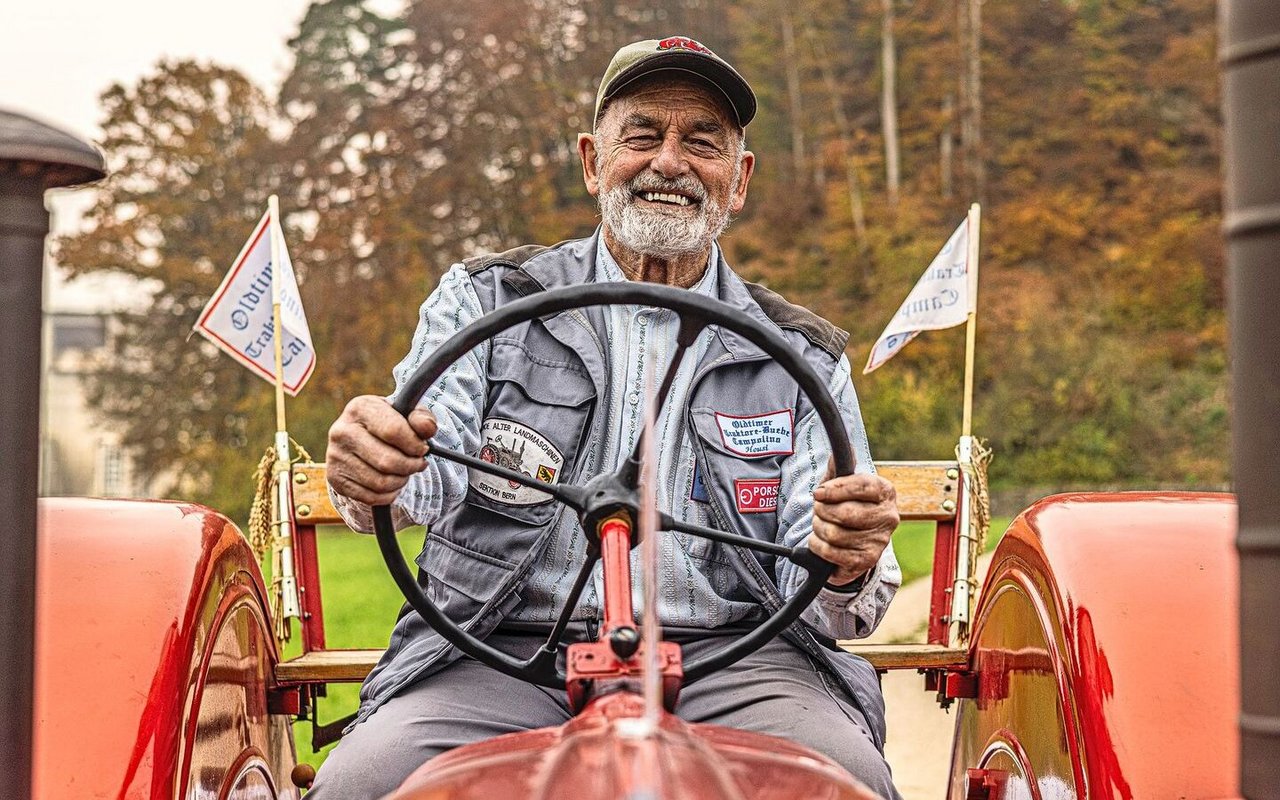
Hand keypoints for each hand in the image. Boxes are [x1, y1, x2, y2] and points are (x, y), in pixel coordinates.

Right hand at [326, 395, 437, 505]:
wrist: (360, 437)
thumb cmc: (388, 424)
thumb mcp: (407, 414)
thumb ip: (422, 418)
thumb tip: (427, 427)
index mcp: (359, 408)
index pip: (393, 431)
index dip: (415, 445)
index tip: (423, 449)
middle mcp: (342, 431)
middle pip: (387, 461)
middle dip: (410, 466)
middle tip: (418, 463)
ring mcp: (335, 456)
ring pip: (380, 482)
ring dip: (401, 481)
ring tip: (405, 471)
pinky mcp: (336, 478)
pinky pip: (371, 497)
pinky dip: (389, 494)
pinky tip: (393, 482)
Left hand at [807, 458, 898, 586]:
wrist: (850, 542)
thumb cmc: (846, 506)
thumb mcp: (841, 484)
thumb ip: (839, 467)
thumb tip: (840, 451)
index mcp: (886, 492)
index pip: (861, 486)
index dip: (835, 489)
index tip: (818, 492)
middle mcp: (888, 517)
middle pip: (845, 513)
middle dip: (822, 511)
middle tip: (819, 510)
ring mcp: (879, 541)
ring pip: (834, 534)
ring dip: (819, 529)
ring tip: (822, 526)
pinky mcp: (866, 561)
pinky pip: (830, 552)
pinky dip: (818, 546)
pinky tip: (822, 542)